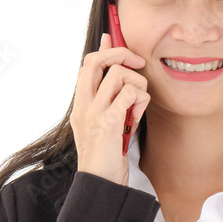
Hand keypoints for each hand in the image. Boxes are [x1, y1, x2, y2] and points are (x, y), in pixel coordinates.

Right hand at [70, 33, 150, 184]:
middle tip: (137, 63)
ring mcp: (94, 112)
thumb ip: (112, 99)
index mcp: (81, 104)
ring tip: (137, 104)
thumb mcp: (106, 123)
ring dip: (137, 84)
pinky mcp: (108, 122)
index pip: (87, 64)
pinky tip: (138, 114)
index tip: (112, 38)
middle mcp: (83, 105)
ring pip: (118, 74)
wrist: (101, 183)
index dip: (103, 48)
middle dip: (120, 54)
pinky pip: (130, 94)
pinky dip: (141, 100)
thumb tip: (121, 73)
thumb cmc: (107, 155)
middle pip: (96, 60)